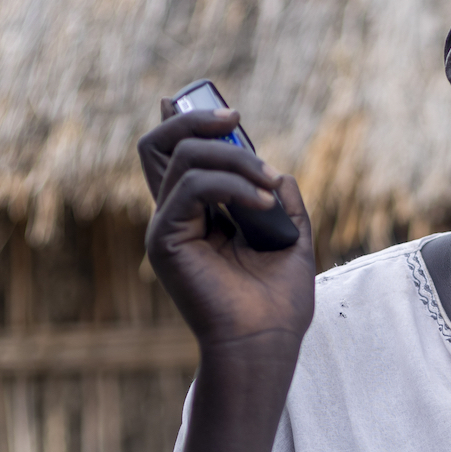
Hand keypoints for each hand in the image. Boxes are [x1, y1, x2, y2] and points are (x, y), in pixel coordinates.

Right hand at [138, 99, 315, 349]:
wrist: (266, 340)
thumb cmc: (277, 301)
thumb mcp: (290, 236)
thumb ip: (280, 198)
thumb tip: (276, 170)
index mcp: (198, 215)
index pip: (174, 155)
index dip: (186, 120)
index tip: (227, 110)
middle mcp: (175, 217)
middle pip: (160, 144)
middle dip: (199, 119)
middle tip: (238, 121)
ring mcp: (166, 227)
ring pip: (183, 156)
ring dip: (235, 160)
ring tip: (269, 187)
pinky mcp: (164, 240)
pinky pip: (192, 186)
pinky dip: (233, 185)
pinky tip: (262, 205)